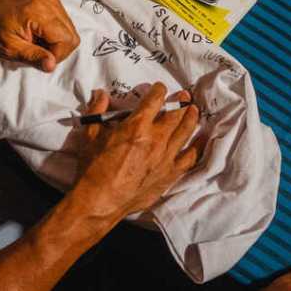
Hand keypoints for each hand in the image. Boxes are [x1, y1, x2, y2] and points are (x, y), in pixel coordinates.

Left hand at [0, 0, 79, 71]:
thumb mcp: (9, 48)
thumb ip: (33, 56)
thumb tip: (52, 66)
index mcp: (40, 13)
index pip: (66, 41)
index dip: (55, 55)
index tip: (37, 58)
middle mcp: (50, 4)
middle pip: (72, 36)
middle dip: (58, 50)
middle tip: (37, 52)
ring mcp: (52, 1)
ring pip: (70, 31)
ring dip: (56, 43)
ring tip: (35, 42)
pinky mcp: (51, 3)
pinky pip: (64, 24)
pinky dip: (54, 34)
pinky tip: (38, 35)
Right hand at [74, 83, 200, 220]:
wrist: (100, 201)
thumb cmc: (93, 169)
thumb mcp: (90, 136)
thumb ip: (97, 112)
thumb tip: (100, 95)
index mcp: (137, 126)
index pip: (155, 99)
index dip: (159, 90)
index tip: (160, 89)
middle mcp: (156, 139)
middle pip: (176, 113)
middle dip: (181, 101)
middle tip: (183, 96)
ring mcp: (165, 157)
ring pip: (186, 131)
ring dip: (191, 117)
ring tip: (193, 110)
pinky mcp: (169, 174)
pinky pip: (190, 158)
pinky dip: (197, 147)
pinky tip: (200, 140)